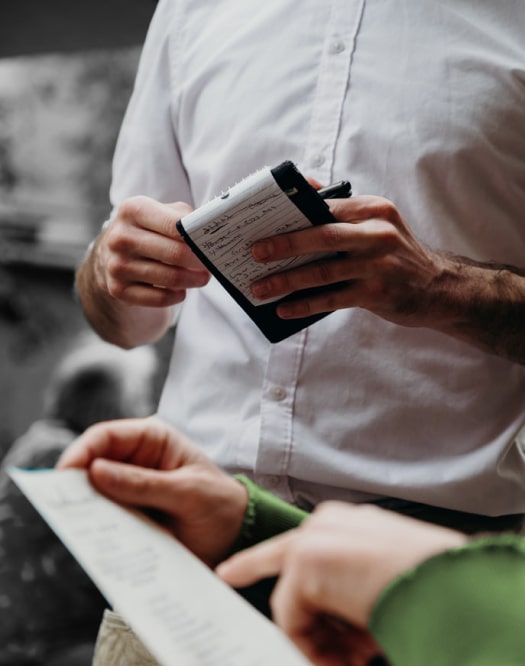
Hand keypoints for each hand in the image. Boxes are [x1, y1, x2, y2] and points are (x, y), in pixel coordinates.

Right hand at [57, 417, 247, 566]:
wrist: (237, 537)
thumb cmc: (219, 504)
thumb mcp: (188, 492)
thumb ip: (145, 484)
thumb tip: (96, 472)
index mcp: (152, 439)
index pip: (105, 436)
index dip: (82, 451)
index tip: (65, 474)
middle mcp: (135, 460)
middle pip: (92, 464)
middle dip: (76, 482)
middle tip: (61, 504)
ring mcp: (129, 489)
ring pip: (93, 494)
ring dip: (84, 508)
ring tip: (76, 524)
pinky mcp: (128, 516)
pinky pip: (104, 519)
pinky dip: (96, 528)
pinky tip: (93, 539)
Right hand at [95, 196, 209, 308]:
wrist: (112, 254)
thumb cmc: (149, 230)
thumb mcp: (162, 213)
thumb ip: (186, 218)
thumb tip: (210, 230)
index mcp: (133, 210)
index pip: (174, 225)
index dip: (198, 237)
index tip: (212, 245)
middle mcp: (121, 237)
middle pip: (175, 254)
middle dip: (200, 262)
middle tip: (212, 265)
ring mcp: (117, 265)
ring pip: (170, 278)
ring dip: (193, 280)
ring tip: (202, 278)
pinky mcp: (118, 289)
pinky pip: (159, 298)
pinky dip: (176, 296)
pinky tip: (181, 290)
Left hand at [218, 502, 465, 665]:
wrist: (449, 582)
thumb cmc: (432, 581)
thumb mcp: (385, 579)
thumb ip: (350, 587)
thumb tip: (340, 621)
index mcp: (352, 523)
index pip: (306, 541)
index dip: (273, 560)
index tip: (234, 569)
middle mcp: (329, 524)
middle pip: (279, 555)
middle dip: (251, 568)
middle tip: (236, 580)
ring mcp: (314, 540)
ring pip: (293, 599)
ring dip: (319, 636)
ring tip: (359, 653)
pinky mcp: (305, 562)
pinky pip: (292, 619)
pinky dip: (315, 646)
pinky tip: (350, 655)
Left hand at [250, 195, 444, 327]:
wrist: (439, 288)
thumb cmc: (396, 254)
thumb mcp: (378, 223)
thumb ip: (342, 209)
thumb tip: (305, 188)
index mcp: (373, 209)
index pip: (325, 206)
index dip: (290, 213)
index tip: (261, 221)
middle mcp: (378, 234)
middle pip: (322, 236)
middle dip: (283, 244)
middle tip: (254, 253)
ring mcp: (379, 265)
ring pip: (322, 272)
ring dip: (287, 281)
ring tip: (260, 289)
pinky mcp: (377, 294)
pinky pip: (332, 299)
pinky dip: (304, 305)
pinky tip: (284, 309)